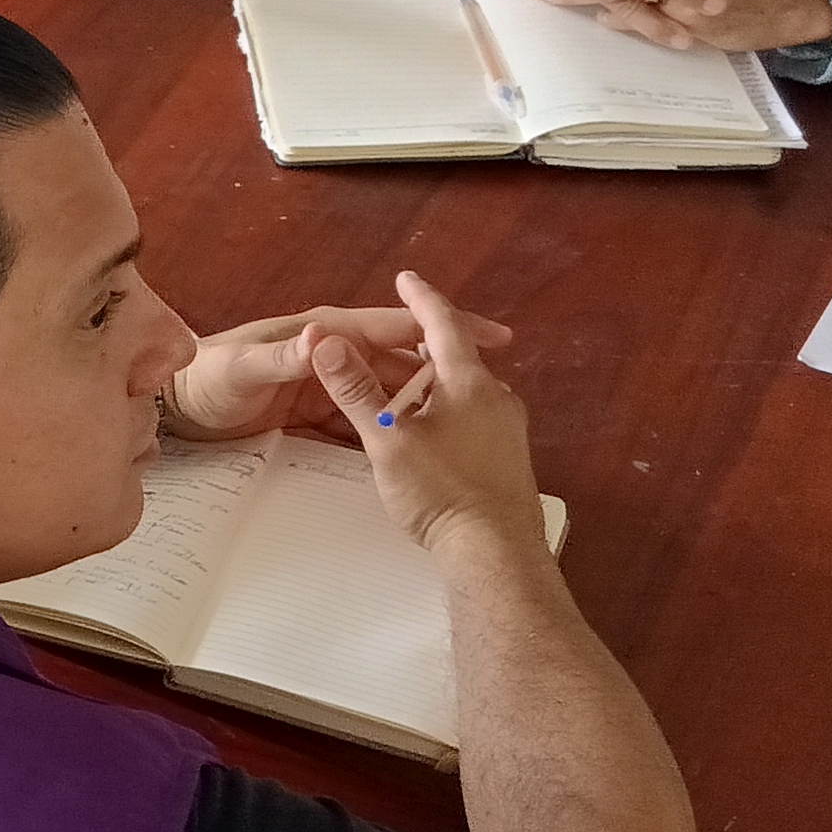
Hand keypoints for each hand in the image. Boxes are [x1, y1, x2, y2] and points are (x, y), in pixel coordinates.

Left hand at [167, 297, 512, 445]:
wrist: (174, 408)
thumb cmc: (204, 377)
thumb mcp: (242, 368)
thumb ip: (282, 357)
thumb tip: (323, 341)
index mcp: (321, 334)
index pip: (391, 327)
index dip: (440, 329)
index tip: (490, 334)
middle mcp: (330, 354)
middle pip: (398, 362)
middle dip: (442, 374)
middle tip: (492, 394)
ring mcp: (324, 386)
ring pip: (385, 394)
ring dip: (420, 407)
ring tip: (464, 427)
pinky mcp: (314, 415)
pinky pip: (363, 422)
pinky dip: (388, 431)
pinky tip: (414, 450)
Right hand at [304, 270, 549, 557]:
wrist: (496, 553)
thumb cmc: (441, 490)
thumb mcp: (387, 440)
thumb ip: (355, 389)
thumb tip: (324, 341)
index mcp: (468, 381)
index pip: (442, 324)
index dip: (420, 298)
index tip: (405, 278)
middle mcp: (496, 396)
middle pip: (454, 356)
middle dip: (420, 343)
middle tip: (388, 335)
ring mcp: (507, 428)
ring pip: (463, 388)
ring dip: (431, 378)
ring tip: (400, 381)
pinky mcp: (507, 456)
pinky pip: (472, 414)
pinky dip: (443, 405)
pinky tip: (425, 426)